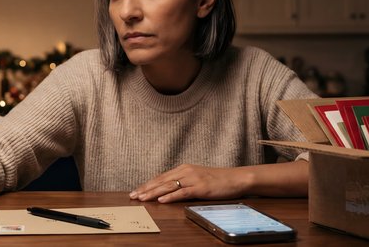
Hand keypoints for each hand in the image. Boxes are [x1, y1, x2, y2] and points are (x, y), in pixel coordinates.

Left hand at [129, 164, 252, 202]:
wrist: (235, 178)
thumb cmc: (217, 180)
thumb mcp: (197, 178)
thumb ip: (183, 182)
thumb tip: (168, 190)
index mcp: (183, 169)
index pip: (161, 177)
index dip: (147, 184)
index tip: (136, 191)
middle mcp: (186, 171)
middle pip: (161, 181)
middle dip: (145, 189)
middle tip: (133, 196)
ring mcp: (193, 179)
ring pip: (168, 186)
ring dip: (153, 193)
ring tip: (142, 198)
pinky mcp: (200, 187)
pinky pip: (182, 192)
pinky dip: (171, 196)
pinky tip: (161, 200)